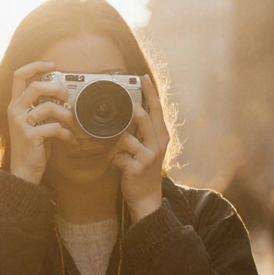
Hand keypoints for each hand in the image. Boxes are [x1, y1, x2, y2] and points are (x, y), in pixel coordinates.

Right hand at [7, 62, 77, 184]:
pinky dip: (67, 133)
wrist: (24, 171)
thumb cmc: (33, 146)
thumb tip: (62, 94)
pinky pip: (55, 127)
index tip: (52, 64)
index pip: (19, 75)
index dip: (35, 65)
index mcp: (16, 104)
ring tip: (73, 125)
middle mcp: (15, 111)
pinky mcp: (30, 136)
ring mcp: (21, 123)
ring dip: (67, 115)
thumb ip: (42, 107)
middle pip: (36, 86)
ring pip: (49, 107)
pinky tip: (70, 140)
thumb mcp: (35, 123)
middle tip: (66, 96)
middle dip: (56, 88)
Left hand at [111, 74, 168, 220]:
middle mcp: (158, 143)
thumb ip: (142, 131)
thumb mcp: (148, 147)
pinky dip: (112, 159)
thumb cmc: (143, 168)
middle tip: (126, 108)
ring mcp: (148, 156)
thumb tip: (131, 110)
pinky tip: (115, 165)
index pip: (157, 109)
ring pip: (127, 137)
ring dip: (115, 143)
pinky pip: (118, 156)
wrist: (146, 197)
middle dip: (134, 110)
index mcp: (161, 136)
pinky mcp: (137, 167)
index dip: (150, 92)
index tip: (142, 77)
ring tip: (115, 151)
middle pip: (145, 117)